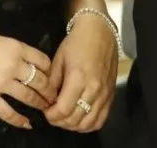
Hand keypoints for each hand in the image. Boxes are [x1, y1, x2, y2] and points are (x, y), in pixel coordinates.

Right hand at [0, 25, 58, 129]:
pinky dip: (19, 120)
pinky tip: (27, 124)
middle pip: (40, 80)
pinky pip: (7, 112)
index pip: (43, 61)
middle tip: (54, 98)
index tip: (54, 79)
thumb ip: (14, 51)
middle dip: (49, 91)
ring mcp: (0, 82)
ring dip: (39, 104)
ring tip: (45, 109)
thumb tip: (28, 64)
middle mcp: (12, 64)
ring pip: (28, 96)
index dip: (52, 72)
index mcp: (15, 47)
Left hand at [44, 14, 118, 131]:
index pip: (63, 110)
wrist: (100, 30)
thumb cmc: (77, 41)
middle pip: (75, 119)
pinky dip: (89, 125)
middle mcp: (94, 89)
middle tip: (53, 114)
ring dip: (73, 125)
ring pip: (88, 123)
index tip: (46, 110)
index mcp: (78, 78)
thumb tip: (48, 101)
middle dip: (60, 121)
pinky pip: (101, 119)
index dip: (51, 115)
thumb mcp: (59, 58)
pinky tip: (80, 118)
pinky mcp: (111, 95)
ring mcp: (104, 93)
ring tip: (65, 117)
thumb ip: (52, 82)